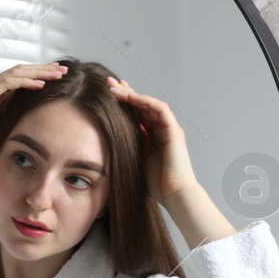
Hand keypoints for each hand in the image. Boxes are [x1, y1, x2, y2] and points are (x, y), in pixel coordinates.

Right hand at [0, 61, 67, 154]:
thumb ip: (5, 112)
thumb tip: (23, 111)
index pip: (19, 77)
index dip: (38, 74)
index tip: (56, 74)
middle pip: (21, 70)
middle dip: (43, 69)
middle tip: (63, 69)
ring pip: (17, 73)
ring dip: (39, 73)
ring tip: (57, 74)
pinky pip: (8, 84)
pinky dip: (25, 82)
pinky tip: (40, 84)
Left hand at [106, 76, 197, 204]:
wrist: (172, 194)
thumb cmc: (154, 184)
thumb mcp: (133, 160)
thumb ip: (125, 147)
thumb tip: (104, 141)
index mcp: (151, 136)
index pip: (136, 114)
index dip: (123, 102)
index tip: (107, 94)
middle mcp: (160, 129)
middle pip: (142, 105)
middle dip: (125, 93)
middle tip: (108, 83)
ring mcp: (168, 128)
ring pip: (149, 104)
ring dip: (132, 94)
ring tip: (115, 87)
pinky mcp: (174, 131)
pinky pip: (160, 110)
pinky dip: (145, 102)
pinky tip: (131, 97)